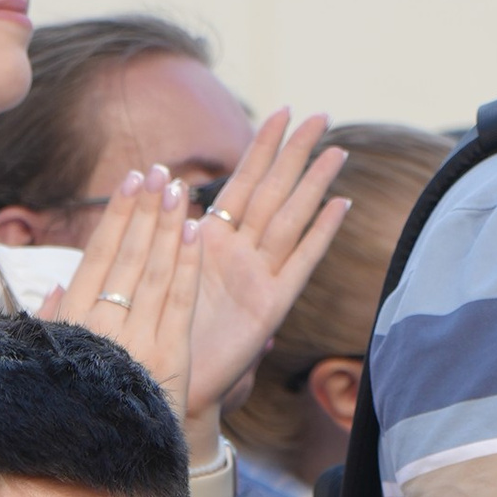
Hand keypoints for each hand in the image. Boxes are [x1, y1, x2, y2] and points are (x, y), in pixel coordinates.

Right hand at [37, 167, 200, 408]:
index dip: (118, 216)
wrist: (91, 467)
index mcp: (74, 323)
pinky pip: (179, 303)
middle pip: (129, 255)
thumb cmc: (66, 410)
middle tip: (160, 172)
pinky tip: (194, 233)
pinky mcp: (168, 359)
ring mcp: (138, 341)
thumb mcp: (47, 366)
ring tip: (178, 189)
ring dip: (168, 225)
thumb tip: (54, 290)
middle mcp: (104, 326)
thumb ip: (54, 325)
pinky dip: (187, 265)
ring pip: (156, 271)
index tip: (130, 183)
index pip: (100, 256)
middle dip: (146, 209)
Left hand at [180, 111, 348, 426]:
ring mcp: (258, 279)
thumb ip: (170, 233)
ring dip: (313, 185)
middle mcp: (239, 255)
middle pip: (274, 193)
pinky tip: (340, 206)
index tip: (280, 112)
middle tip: (321, 115)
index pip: (241, 183)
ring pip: (290, 220)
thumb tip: (169, 185)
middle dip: (296, 154)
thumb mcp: (156, 271)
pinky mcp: (270, 308)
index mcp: (209, 241)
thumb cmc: (156, 331)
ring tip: (336, 150)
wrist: (164, 384)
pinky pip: (299, 264)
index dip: (261, 149)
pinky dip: (320, 236)